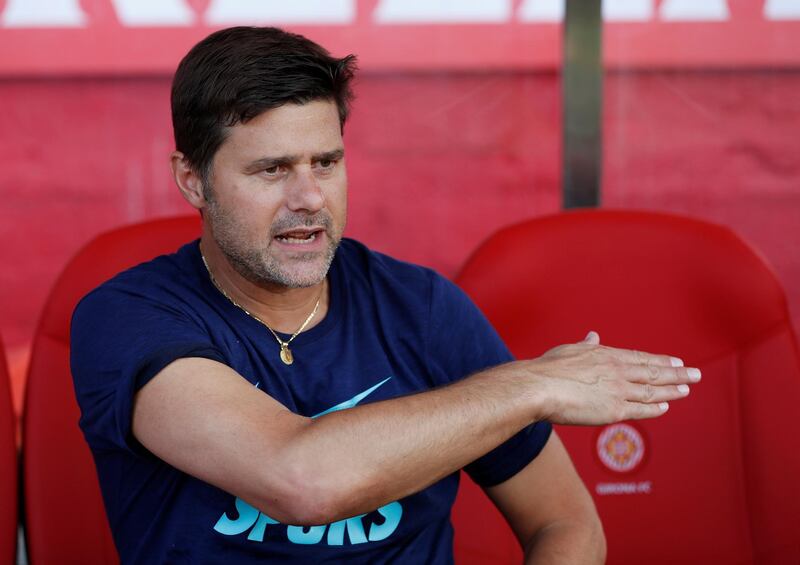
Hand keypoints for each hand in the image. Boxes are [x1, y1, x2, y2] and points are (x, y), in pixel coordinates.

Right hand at [525, 331, 699, 425]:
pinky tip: (665, 407)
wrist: (539, 388)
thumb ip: (586, 345)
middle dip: (677, 373)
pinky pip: (641, 410)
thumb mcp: (569, 350)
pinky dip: (655, 408)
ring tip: (686, 389)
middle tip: (695, 374)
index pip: (640, 357)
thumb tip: (593, 335)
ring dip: (672, 390)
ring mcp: (618, 390)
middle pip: (653, 372)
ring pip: (652, 391)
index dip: (660, 360)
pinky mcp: (614, 410)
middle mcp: (617, 371)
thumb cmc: (548, 369)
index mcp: (606, 355)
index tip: (676, 361)